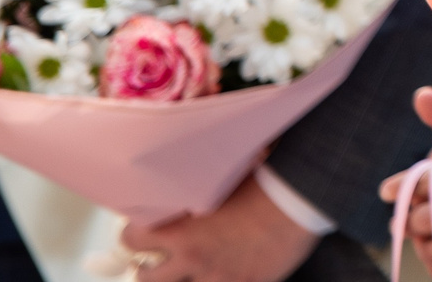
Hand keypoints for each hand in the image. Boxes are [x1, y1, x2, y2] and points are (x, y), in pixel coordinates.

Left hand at [119, 174, 316, 281]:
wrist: (300, 196)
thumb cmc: (264, 176)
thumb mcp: (222, 175)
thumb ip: (198, 181)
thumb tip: (188, 162)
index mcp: (180, 228)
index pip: (131, 239)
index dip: (135, 235)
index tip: (142, 231)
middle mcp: (191, 257)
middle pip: (145, 277)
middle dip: (148, 269)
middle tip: (157, 261)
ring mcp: (216, 276)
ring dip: (182, 278)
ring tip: (192, 269)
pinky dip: (221, 280)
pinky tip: (229, 271)